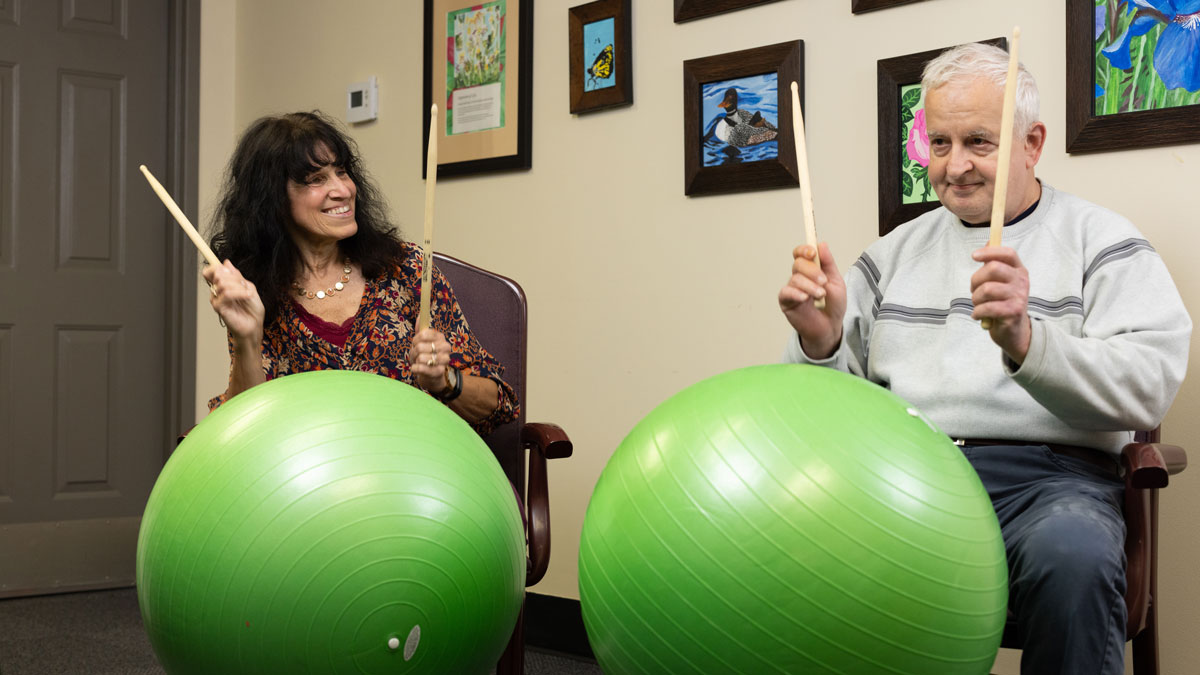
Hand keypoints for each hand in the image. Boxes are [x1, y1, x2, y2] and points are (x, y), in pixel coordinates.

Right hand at [202, 260, 264, 342]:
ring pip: (223, 283)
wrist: (255, 325)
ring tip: (248, 294)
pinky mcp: (218, 307)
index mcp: (223, 285)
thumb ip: (237, 276)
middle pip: (218, 274)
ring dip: (239, 287)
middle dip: (235, 278)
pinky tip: (247, 296)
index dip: (215, 267)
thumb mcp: (248, 287)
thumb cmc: (252, 309)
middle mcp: (217, 291)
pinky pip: (226, 294)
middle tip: (245, 286)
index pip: (211, 271)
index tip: (226, 269)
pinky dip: (239, 293)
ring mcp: (217, 299)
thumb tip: (226, 263)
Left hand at [408, 328, 452, 394]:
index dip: (416, 339)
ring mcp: (444, 360)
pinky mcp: (439, 372)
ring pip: (420, 357)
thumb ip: (420, 329)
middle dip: (414, 352)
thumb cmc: (425, 355)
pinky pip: (421, 368)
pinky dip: (415, 369)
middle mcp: (446, 347)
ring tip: (419, 363)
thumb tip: (420, 315)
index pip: (424, 334)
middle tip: (417, 355)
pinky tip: (417, 368)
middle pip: (420, 346)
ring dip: (415, 361)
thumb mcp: (421, 341)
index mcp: (440, 337)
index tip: (416, 343)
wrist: (431, 375)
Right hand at [778, 242, 845, 358]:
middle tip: (823, 282)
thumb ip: (828, 264)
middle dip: (812, 271)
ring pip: (795, 279)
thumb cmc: (833, 306)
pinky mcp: (786, 302)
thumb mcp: (836, 281)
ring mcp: (792, 289)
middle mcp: (799, 277)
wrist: (830, 327)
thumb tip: (821, 244)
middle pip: (798, 264)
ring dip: (810, 286)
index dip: (804, 250)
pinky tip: (805, 298)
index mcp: (811, 269)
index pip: (801, 253)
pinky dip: (796, 293)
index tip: (812, 253)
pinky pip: (786, 292)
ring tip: (820, 296)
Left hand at [971, 246, 1031, 362]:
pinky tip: (978, 315)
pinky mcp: (1013, 312)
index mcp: (1019, 270)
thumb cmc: (1002, 303)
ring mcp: (1019, 296)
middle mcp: (1021, 281)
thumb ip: (994, 263)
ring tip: (978, 305)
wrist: (1014, 331)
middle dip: (975, 280)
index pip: (1007, 253)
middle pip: (993, 268)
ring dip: (975, 299)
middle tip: (974, 291)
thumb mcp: (1001, 282)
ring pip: (987, 289)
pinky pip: (987, 307)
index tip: (973, 256)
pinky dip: (977, 312)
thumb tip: (989, 241)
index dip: (989, 251)